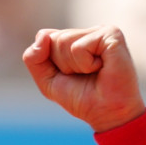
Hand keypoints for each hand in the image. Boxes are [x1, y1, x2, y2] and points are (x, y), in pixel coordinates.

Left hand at [22, 26, 145, 133]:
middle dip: (62, 65)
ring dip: (74, 66)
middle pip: (54, 39)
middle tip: (84, 76)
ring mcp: (101, 31)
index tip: (71, 75)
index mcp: (76, 38)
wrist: (107, 114)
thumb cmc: (82, 98)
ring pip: (64, 41)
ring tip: (93, 72)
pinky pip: (79, 47)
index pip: (46, 38)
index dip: (52, 63)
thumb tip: (42, 36)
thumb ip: (34, 59)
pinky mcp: (111, 34)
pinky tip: (101, 68)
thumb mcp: (48, 81)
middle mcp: (88, 31)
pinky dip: (85, 65)